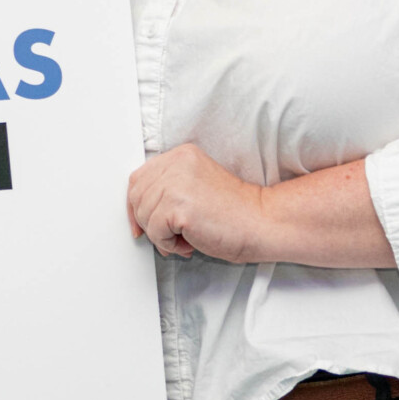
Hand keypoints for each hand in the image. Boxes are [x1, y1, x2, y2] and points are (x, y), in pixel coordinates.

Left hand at [128, 143, 270, 260]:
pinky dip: (169, 244)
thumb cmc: (234, 212)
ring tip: (187, 236)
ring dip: (161, 236)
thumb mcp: (194, 187)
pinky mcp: (179, 206)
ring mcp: (176, 183)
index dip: (136, 205)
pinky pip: (155, 232)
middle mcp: (177, 163)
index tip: (141, 225)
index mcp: (181, 155)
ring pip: (144, 216)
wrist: (262, 222)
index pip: (138, 179)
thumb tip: (138, 211)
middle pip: (137, 198)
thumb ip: (168, 188)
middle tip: (174, 234)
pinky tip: (190, 242)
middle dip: (149, 223)